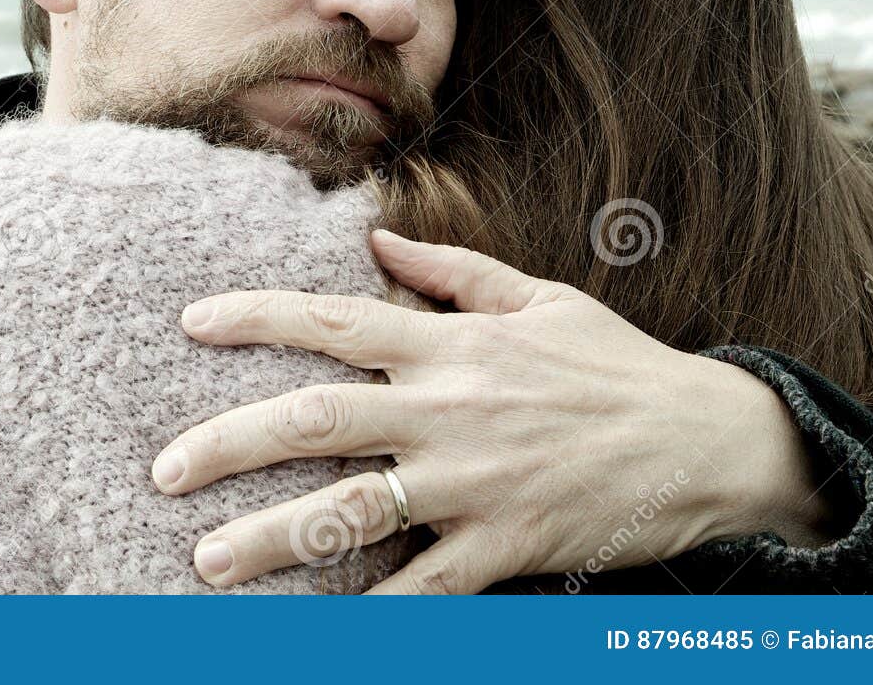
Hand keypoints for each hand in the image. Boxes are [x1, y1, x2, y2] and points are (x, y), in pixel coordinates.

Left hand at [152, 230, 839, 592]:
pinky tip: (318, 631)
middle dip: (229, 443)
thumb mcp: (538, 296)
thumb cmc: (615, 363)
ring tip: (206, 562)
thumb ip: (451, 270)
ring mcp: (474, 482)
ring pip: (352, 512)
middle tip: (164, 470)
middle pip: (315, 420)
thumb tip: (376, 241)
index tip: (191, 322)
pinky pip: (425, 590)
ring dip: (271, 538)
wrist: (709, 440)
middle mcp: (448, 409)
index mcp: (450, 344)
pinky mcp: (506, 545)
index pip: (331, 319)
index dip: (254, 317)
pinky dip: (370, 615)